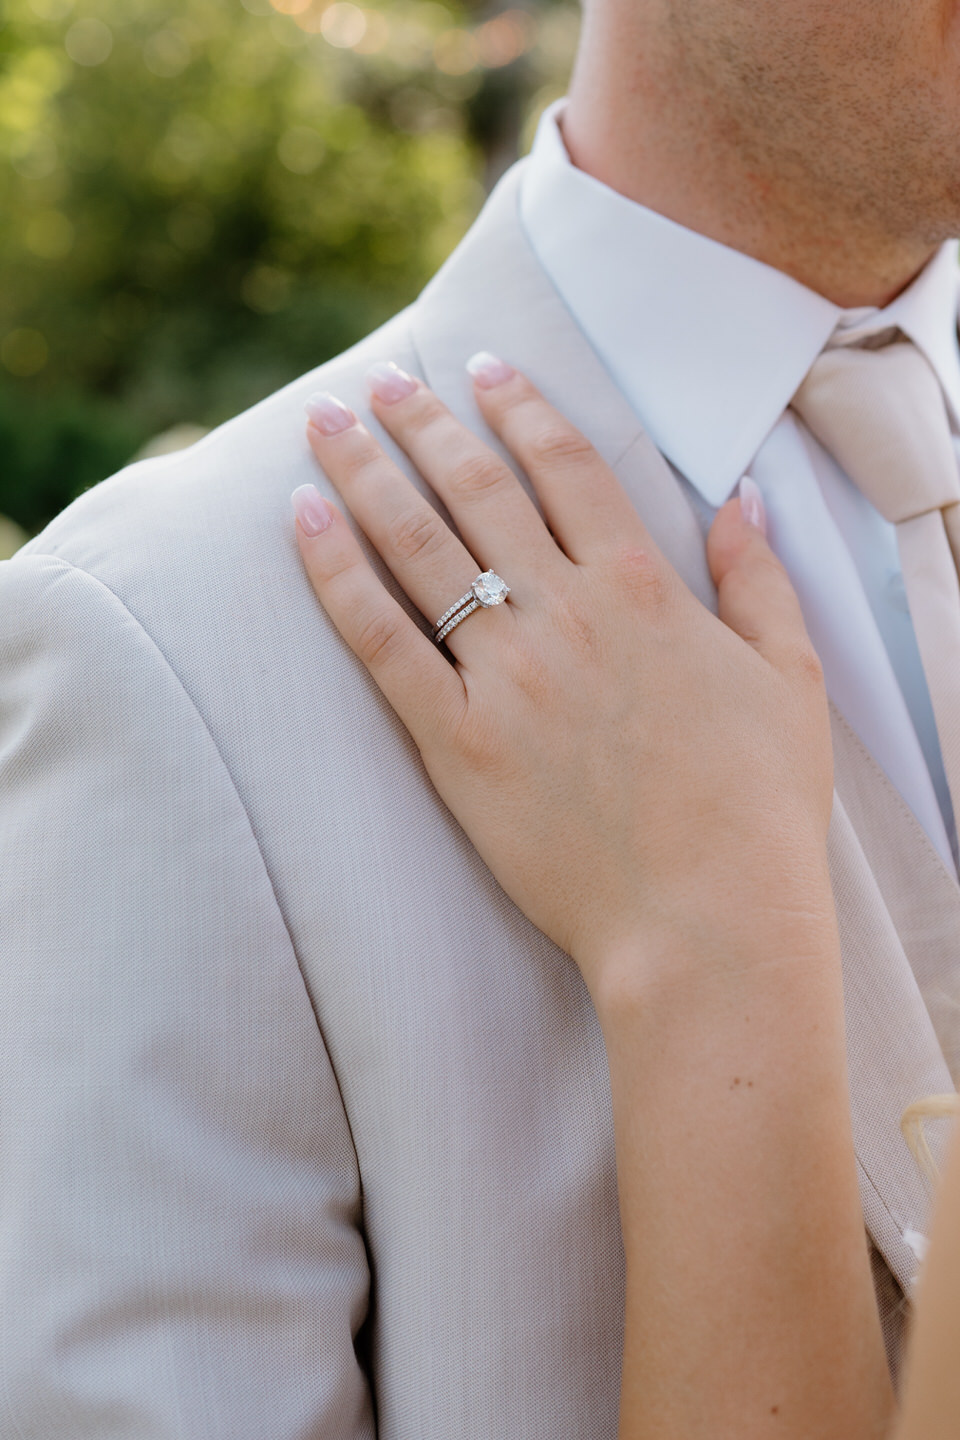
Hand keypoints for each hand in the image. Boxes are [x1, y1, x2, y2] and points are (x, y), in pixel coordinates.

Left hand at [292, 357, 833, 1003]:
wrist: (707, 918)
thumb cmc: (758, 805)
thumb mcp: (791, 679)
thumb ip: (760, 580)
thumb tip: (742, 501)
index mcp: (642, 589)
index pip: (566, 466)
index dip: (519, 407)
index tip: (482, 367)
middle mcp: (564, 614)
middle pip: (476, 489)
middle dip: (423, 423)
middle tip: (382, 381)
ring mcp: (504, 676)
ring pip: (417, 546)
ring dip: (366, 473)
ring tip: (325, 421)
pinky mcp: (455, 743)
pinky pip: (380, 640)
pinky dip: (335, 575)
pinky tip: (302, 521)